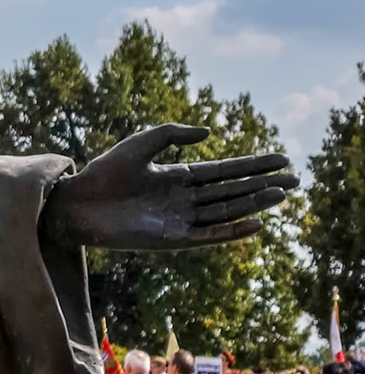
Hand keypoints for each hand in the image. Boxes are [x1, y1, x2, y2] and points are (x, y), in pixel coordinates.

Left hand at [41, 124, 296, 250]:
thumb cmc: (105, 172)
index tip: (281, 159)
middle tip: (295, 179)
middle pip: (232, 192)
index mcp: (178, 177)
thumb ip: (174, 134)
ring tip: (282, 194)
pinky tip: (256, 224)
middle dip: (263, 185)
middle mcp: (184, 200)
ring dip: (254, 204)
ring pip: (226, 212)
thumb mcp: (141, 143)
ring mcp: (180, 220)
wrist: (77, 203)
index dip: (252, 165)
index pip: (224, 171)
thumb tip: (211, 133)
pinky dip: (232, 232)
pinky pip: (209, 236)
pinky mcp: (172, 240)